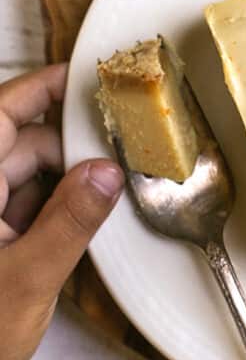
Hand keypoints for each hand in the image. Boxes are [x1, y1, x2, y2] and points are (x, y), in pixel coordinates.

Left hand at [0, 65, 123, 359]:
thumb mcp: (27, 281)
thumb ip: (70, 222)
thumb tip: (105, 175)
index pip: (2, 113)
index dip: (43, 89)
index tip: (85, 77)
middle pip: (22, 144)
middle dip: (71, 150)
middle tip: (119, 155)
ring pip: (26, 177)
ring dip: (64, 185)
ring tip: (103, 199)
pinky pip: (23, 208)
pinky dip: (52, 211)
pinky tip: (78, 226)